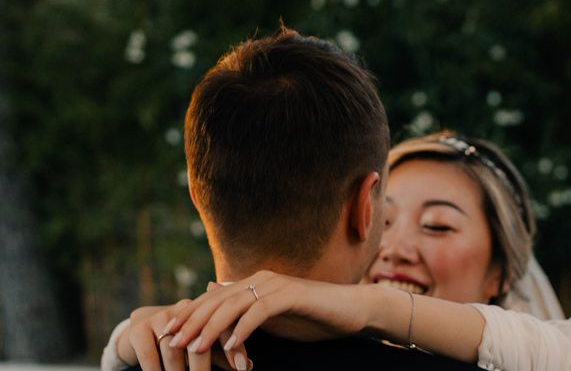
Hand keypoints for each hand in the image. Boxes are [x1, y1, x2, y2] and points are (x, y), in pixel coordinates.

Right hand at [116, 290, 250, 370]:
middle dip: (203, 368)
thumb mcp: (200, 344)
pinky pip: (150, 355)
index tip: (242, 367)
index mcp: (202, 309)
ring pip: (173, 351)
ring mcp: (160, 316)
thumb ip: (220, 353)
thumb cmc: (178, 343)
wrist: (138, 333)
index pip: (222, 325)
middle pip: (198, 340)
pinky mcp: (139, 328)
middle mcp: (183, 308)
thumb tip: (246, 366)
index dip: (233, 346)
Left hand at [165, 270, 370, 354]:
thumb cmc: (309, 316)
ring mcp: (275, 285)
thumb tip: (213, 291)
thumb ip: (243, 309)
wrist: (347, 310)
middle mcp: (260, 279)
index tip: (167, 333)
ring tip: (194, 347)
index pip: (213, 299)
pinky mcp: (291, 295)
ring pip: (234, 305)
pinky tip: (232, 345)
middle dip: (191, 321)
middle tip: (171, 341)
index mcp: (252, 284)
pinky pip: (261, 311)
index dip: (189, 314)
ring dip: (212, 327)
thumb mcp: (270, 316)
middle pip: (217, 300)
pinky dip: (245, 328)